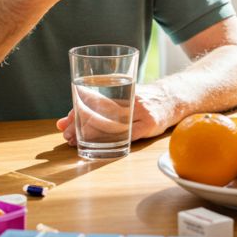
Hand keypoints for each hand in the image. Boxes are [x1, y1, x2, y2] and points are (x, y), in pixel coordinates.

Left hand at [56, 84, 176, 145]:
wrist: (173, 98)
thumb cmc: (142, 99)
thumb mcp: (123, 95)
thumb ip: (99, 105)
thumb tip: (66, 120)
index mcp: (122, 90)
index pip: (94, 101)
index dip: (77, 112)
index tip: (63, 123)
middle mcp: (130, 100)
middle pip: (101, 113)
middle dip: (80, 124)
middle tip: (66, 134)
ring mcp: (141, 113)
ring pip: (112, 125)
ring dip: (91, 134)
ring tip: (76, 142)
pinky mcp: (150, 125)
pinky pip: (128, 136)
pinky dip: (113, 141)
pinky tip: (101, 146)